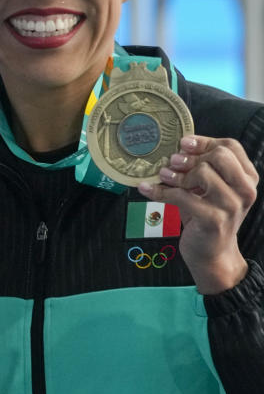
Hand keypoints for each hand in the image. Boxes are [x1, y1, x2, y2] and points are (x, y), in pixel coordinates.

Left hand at [138, 135, 257, 293]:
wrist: (212, 252)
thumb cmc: (207, 214)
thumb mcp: (209, 188)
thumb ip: (201, 167)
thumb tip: (178, 148)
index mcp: (247, 178)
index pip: (231, 147)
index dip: (205, 141)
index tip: (183, 144)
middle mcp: (245, 190)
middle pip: (219, 156)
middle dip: (191, 157)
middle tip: (173, 162)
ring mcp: (232, 206)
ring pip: (203, 173)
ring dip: (176, 174)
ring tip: (163, 176)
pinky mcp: (214, 220)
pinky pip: (182, 197)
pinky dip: (160, 191)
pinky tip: (146, 188)